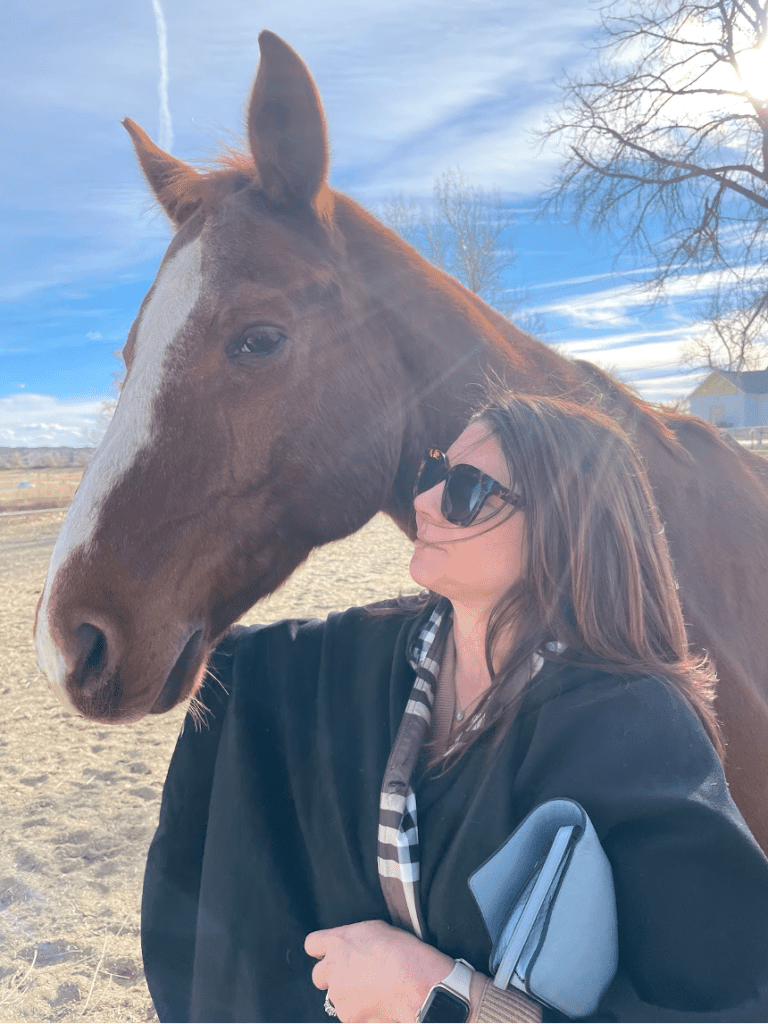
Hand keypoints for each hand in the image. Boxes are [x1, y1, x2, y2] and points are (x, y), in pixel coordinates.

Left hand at [305, 919, 454, 1022]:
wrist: (415, 983)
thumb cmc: (402, 952)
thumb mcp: (375, 930)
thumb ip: (353, 939)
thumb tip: (350, 947)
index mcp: (338, 942)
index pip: (312, 944)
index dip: (321, 950)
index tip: (331, 954)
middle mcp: (332, 968)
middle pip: (318, 975)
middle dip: (332, 977)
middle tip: (353, 977)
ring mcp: (338, 995)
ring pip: (336, 997)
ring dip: (348, 995)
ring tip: (374, 991)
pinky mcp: (347, 1017)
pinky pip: (349, 1014)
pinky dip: (360, 1011)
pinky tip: (378, 1003)